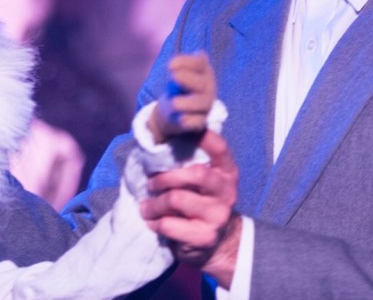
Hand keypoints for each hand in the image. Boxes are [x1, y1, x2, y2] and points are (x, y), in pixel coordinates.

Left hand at [140, 130, 240, 287]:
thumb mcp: (202, 181)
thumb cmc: (200, 201)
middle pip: (196, 173)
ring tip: (145, 206)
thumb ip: (188, 162)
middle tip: (151, 183)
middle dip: (165, 177)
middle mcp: (226, 191)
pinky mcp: (204, 236)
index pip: (218, 147)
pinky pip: (169, 224)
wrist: (218, 243)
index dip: (200, 135)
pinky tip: (153, 222)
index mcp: (226, 171)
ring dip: (153, 203)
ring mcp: (217, 215)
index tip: (177, 130)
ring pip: (176, 199)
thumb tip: (155, 138)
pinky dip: (155, 222)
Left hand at [148, 53, 215, 141]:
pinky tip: (181, 119)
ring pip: (202, 103)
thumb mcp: (174, 76)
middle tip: (173, 77)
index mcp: (202, 70)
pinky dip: (190, 121)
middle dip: (188, 79)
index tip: (170, 66)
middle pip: (202, 83)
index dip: (187, 62)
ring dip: (188, 103)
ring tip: (174, 103)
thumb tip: (175, 72)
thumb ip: (176, 72)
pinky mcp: (202, 120)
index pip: (200, 62)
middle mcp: (208, 85)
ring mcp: (207, 103)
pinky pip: (199, 121)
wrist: (173, 111)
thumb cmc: (176, 87)